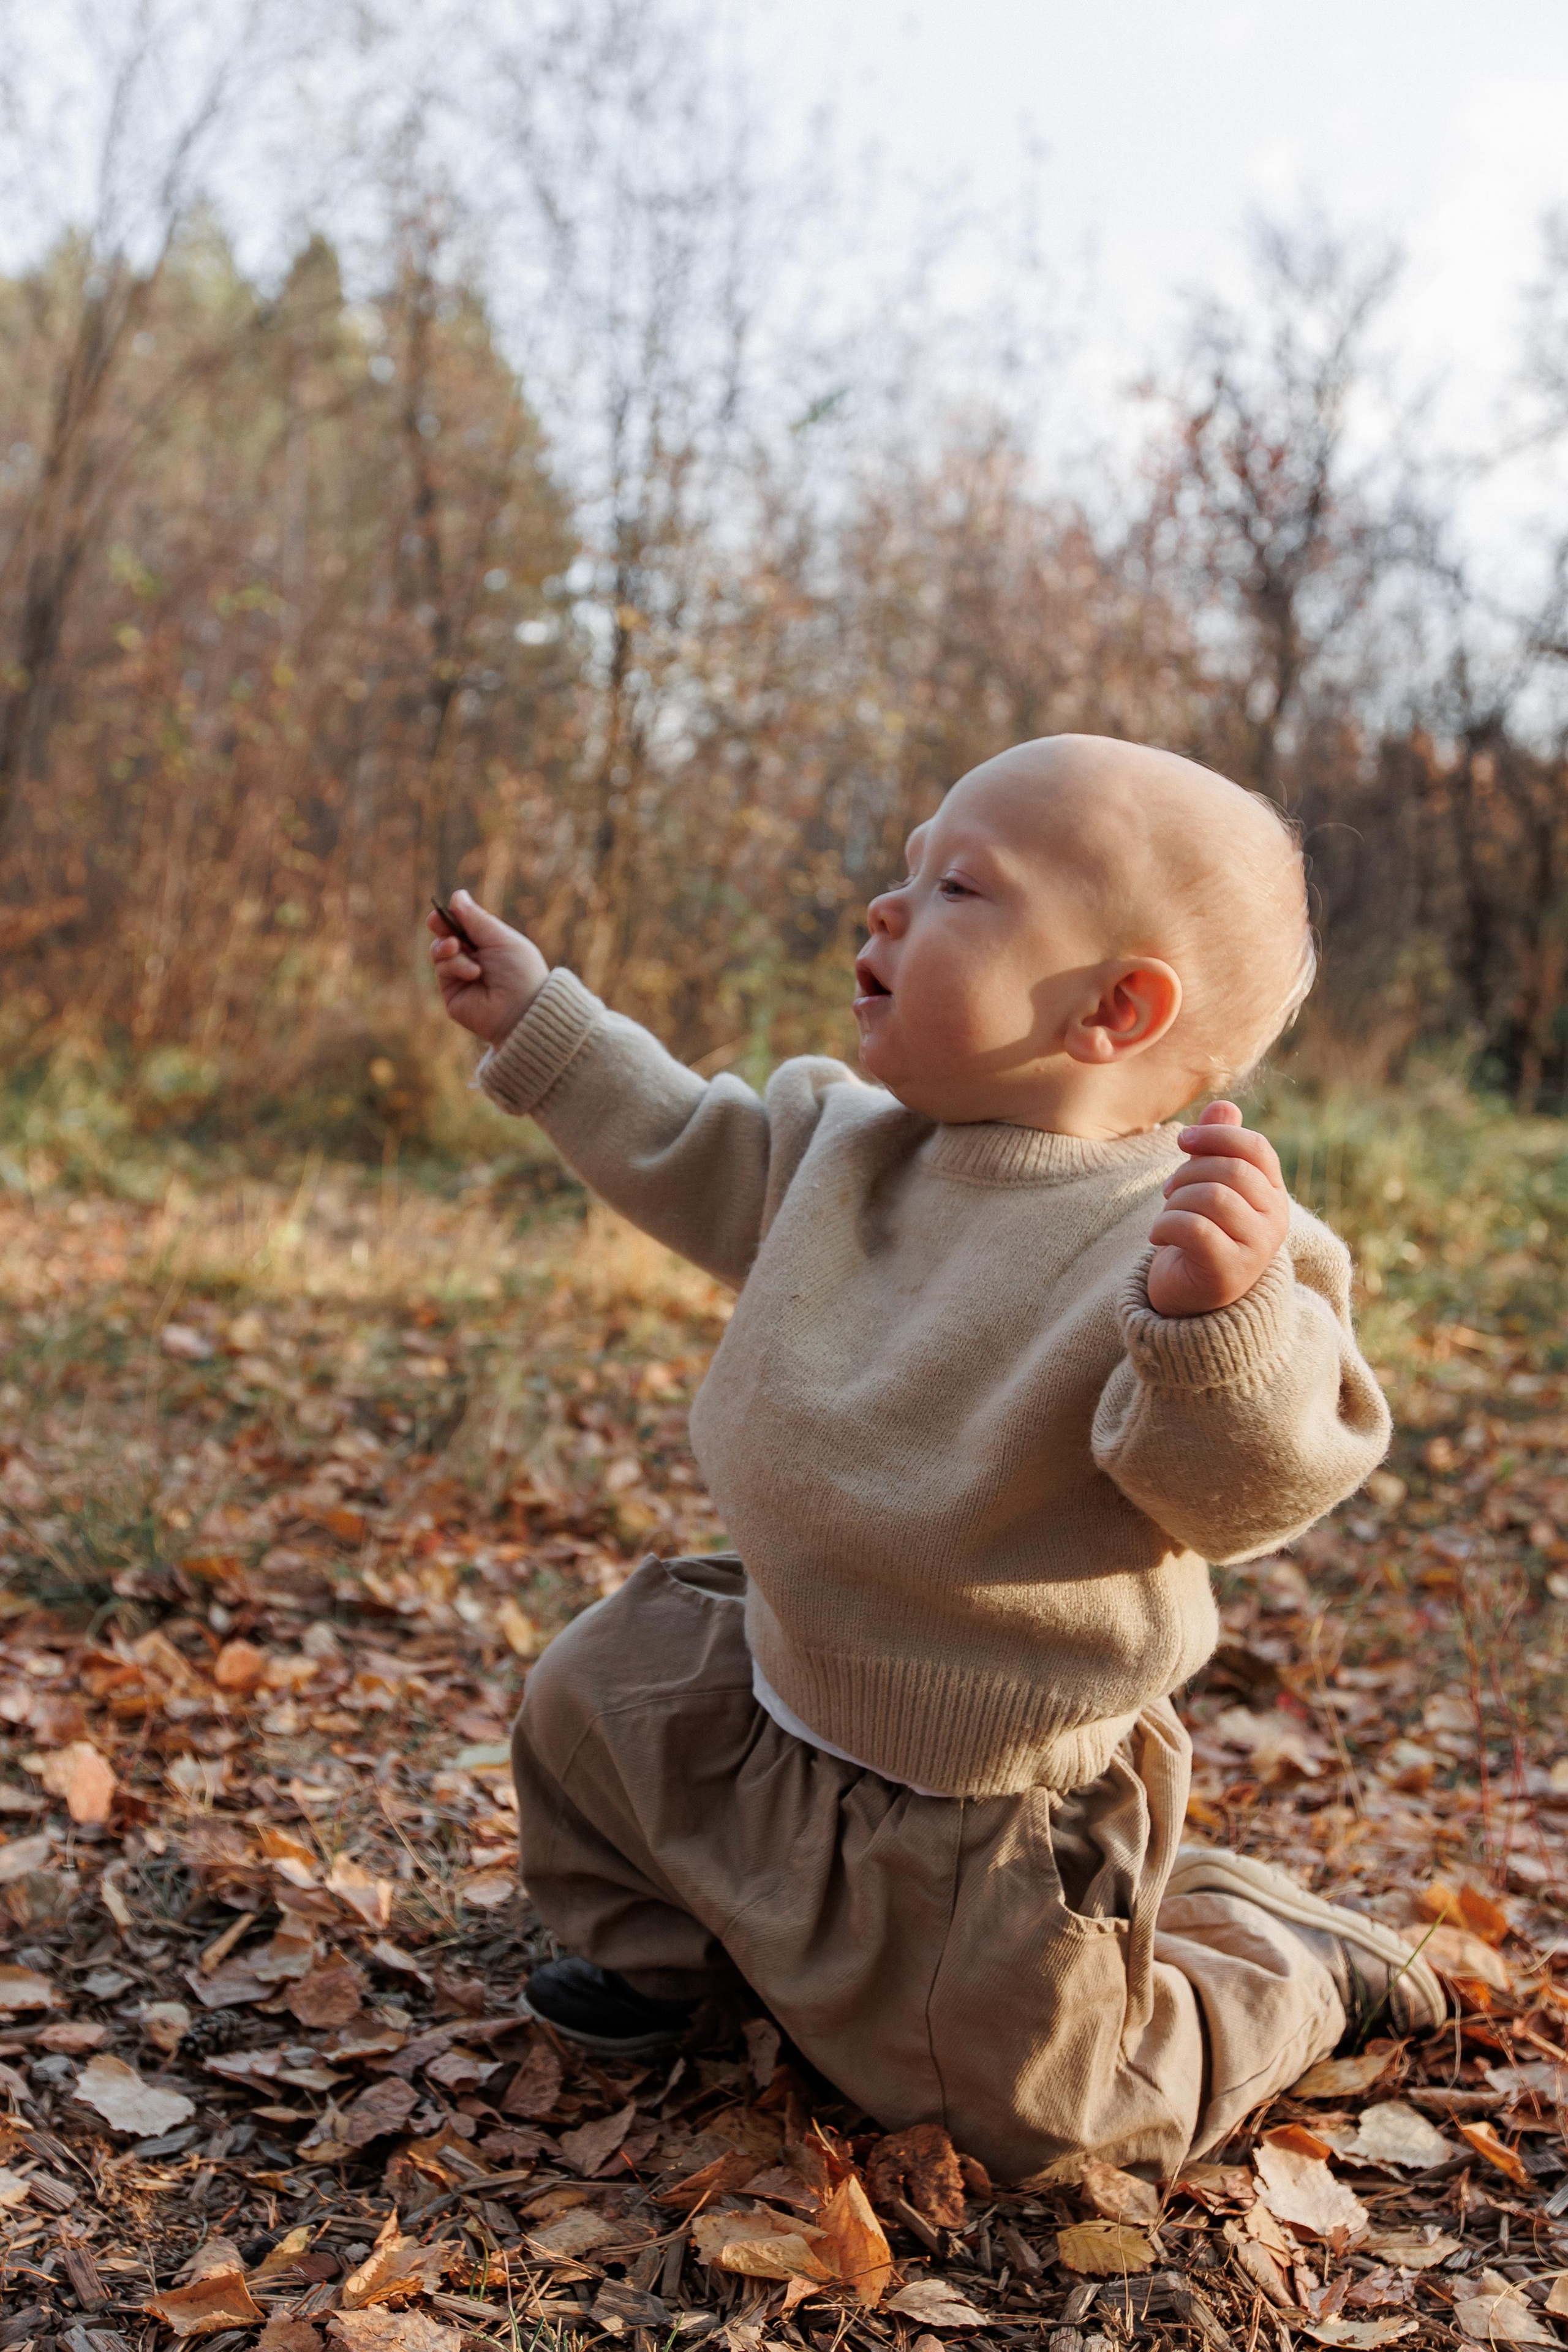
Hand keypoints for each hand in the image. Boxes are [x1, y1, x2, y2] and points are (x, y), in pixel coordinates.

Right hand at [427, 890, 548, 1043]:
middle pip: (446, 934)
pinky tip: (473, 972)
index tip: (446, 909)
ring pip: (439, 950)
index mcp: (489, 943)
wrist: (522, 1010)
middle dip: (440, 926)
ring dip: (449, 947)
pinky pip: (442, 968)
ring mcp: (461, 975)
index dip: (453, 915)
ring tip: (460, 950)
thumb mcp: (500, 938)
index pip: (464, 923)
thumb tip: (457, 895)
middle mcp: (474, 958)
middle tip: (437, 922)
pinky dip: (455, 965)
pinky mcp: (452, 992)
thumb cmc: (520, 971)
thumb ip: (476, 919)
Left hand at [1146, 1101, 1289, 1316]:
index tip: (1183, 1140)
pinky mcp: (1230, 1272)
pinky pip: (1195, 1229)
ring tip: (1166, 1215)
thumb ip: (1218, 1148)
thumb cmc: (1201, 1234)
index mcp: (1274, 1194)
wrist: (1192, 1297)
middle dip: (1188, 1173)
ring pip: (1212, 1198)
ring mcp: (1256, 1248)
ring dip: (1176, 1201)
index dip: (1216, 1136)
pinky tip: (1159, 1236)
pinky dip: (1167, 1225)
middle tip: (1168, 1190)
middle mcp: (1275, 1220)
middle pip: (1231, 1171)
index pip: (1256, 1148)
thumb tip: (1223, 1105)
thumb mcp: (1209, 1185)